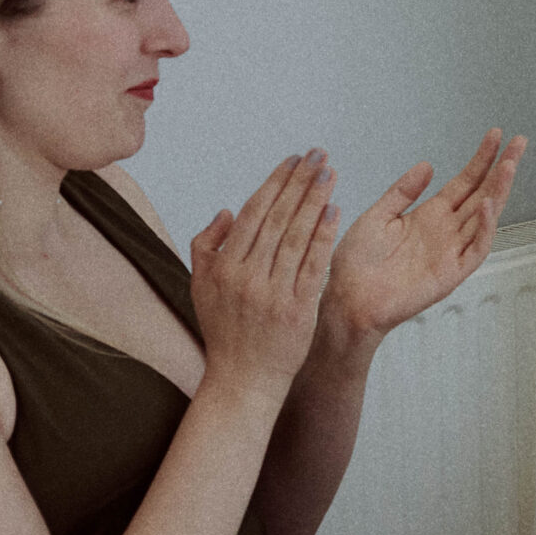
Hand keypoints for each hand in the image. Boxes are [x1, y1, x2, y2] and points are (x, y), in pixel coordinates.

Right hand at [189, 151, 340, 403]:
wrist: (243, 379)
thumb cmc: (225, 331)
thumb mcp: (200, 288)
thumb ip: (206, 247)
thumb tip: (227, 211)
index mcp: (223, 268)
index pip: (253, 214)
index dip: (275, 183)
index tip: (293, 160)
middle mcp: (246, 276)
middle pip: (277, 218)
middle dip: (299, 182)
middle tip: (318, 155)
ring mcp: (273, 292)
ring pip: (296, 236)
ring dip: (315, 200)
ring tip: (330, 173)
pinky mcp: (298, 308)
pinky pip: (313, 264)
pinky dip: (324, 235)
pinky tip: (335, 210)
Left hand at [321, 131, 523, 344]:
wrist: (349, 301)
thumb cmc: (357, 266)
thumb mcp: (376, 217)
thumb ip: (402, 191)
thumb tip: (426, 166)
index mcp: (429, 215)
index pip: (465, 182)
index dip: (481, 159)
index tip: (495, 137)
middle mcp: (446, 230)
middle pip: (483, 192)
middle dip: (502, 167)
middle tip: (519, 143)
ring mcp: (452, 250)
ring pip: (486, 216)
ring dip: (499, 190)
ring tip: (508, 166)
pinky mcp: (452, 273)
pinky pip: (476, 249)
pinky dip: (485, 228)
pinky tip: (487, 206)